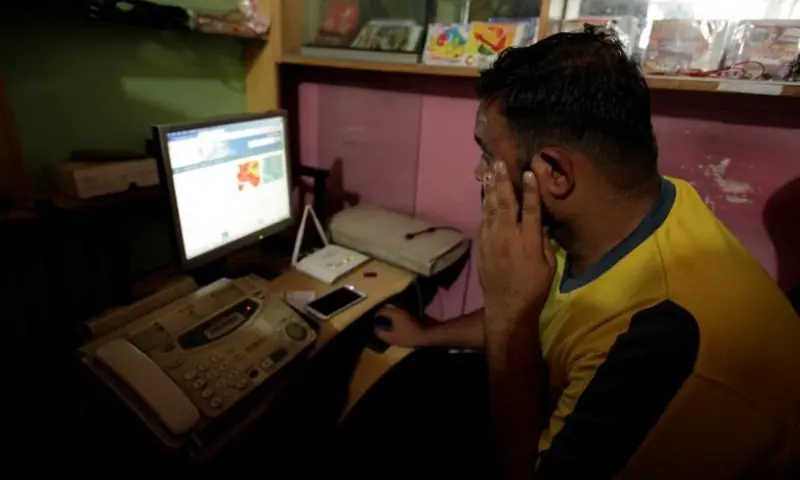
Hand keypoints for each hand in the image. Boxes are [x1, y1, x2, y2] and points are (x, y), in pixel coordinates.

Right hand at [373, 305, 427, 347]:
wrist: (422, 336)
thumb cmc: (406, 336)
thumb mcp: (391, 338)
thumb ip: (381, 333)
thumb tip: (376, 330)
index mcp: (393, 313)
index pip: (381, 311)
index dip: (376, 316)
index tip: (375, 322)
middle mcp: (398, 309)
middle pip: (387, 308)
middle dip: (382, 314)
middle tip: (380, 322)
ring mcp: (405, 311)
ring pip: (393, 310)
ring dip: (389, 315)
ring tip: (387, 323)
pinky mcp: (409, 314)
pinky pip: (398, 312)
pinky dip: (395, 316)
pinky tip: (395, 323)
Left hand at [479, 161, 555, 330]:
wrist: (507, 308)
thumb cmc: (534, 289)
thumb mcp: (549, 266)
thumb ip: (544, 242)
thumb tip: (542, 223)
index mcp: (529, 241)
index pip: (531, 209)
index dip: (531, 190)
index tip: (528, 171)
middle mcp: (508, 237)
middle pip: (505, 203)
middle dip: (503, 181)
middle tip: (499, 162)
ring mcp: (492, 240)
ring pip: (490, 209)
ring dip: (490, 188)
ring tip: (489, 171)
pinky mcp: (482, 246)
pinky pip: (483, 221)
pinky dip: (485, 206)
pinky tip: (486, 195)